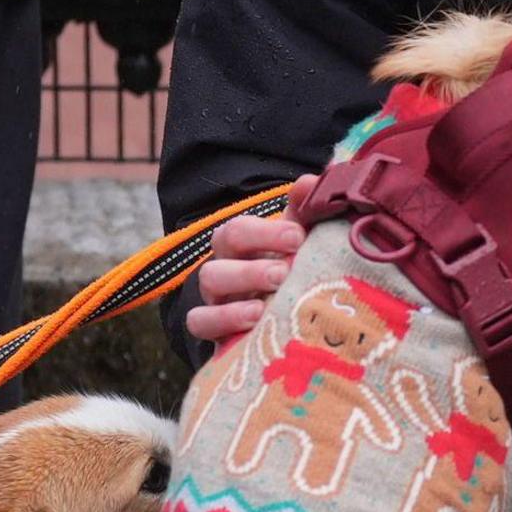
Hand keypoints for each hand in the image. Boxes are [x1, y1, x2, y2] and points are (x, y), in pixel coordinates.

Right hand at [180, 176, 314, 349]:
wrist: (281, 323)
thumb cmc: (290, 274)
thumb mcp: (299, 245)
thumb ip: (306, 212)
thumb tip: (313, 181)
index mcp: (242, 241)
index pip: (241, 226)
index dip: (266, 231)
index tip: (298, 238)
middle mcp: (225, 262)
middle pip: (222, 245)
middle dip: (254, 255)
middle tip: (284, 271)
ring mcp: (216, 296)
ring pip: (209, 279)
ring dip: (241, 284)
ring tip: (269, 297)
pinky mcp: (213, 330)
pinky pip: (198, 322)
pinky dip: (222, 320)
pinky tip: (253, 320)